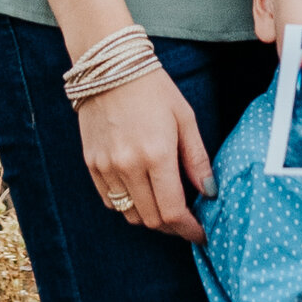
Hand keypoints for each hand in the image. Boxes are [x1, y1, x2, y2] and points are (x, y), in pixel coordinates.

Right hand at [78, 67, 213, 243]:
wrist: (110, 68)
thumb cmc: (154, 90)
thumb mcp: (185, 119)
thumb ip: (197, 160)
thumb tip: (210, 193)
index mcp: (157, 154)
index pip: (173, 211)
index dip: (189, 229)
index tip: (201, 233)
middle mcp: (128, 166)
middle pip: (152, 219)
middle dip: (174, 228)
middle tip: (188, 224)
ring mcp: (106, 166)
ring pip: (130, 214)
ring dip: (151, 218)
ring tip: (166, 208)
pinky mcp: (91, 164)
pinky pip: (110, 200)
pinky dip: (128, 205)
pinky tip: (142, 193)